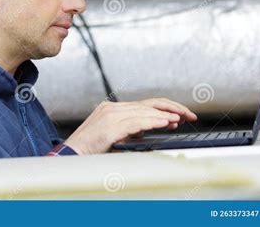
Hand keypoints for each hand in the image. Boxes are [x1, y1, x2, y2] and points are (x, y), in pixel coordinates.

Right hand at [64, 97, 196, 154]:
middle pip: (148, 104)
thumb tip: (150, 127)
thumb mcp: (114, 136)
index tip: (180, 115)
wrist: (71, 155)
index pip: (145, 105)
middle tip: (188, 114)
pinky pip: (136, 121)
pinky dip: (152, 121)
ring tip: (180, 119)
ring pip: (144, 111)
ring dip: (164, 116)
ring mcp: (110, 115)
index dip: (165, 109)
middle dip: (171, 108)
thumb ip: (130, 129)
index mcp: (113, 109)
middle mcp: (112, 108)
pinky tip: (164, 123)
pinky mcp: (110, 126)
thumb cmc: (89, 149)